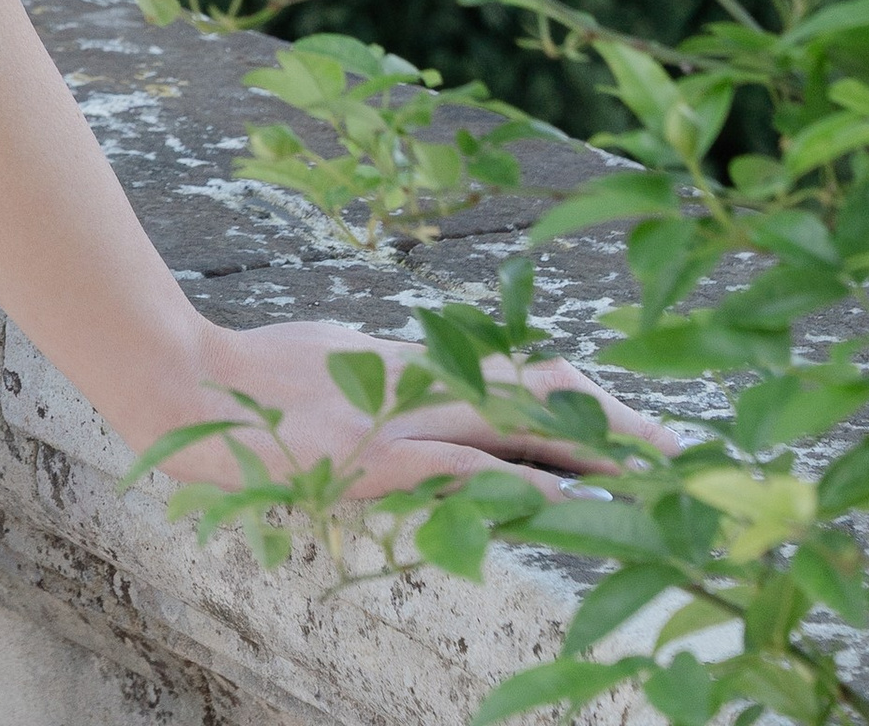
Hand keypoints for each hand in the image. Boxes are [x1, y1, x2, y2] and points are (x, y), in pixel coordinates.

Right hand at [144, 313, 675, 502]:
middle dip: (611, 428)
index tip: (633, 423)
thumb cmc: (247, 379)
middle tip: (680, 455)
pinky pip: (468, 472)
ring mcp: (404, 423)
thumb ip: (379, 383)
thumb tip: (412, 390)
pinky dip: (523, 486)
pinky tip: (570, 503)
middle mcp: (423, 387)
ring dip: (589, 457)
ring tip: (654, 478)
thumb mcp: (331, 364)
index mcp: (415, 369)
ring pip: (518, 431)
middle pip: (539, 401)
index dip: (578, 399)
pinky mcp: (380, 459)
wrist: (187, 380)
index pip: (517, 378)